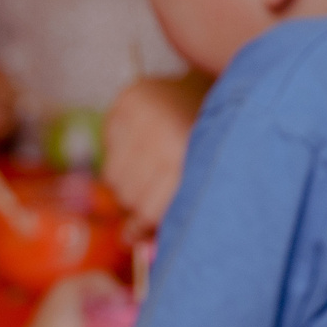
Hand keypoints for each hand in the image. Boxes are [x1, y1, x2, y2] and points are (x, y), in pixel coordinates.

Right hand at [102, 74, 208, 238]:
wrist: (219, 79)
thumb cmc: (214, 140)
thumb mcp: (205, 177)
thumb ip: (176, 210)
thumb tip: (136, 246)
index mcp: (186, 159)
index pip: (148, 211)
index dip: (142, 225)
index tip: (138, 231)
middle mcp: (160, 135)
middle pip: (126, 196)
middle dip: (134, 204)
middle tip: (146, 197)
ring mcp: (139, 115)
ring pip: (112, 177)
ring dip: (124, 181)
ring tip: (144, 171)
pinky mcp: (124, 101)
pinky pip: (106, 149)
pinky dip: (118, 155)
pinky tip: (140, 146)